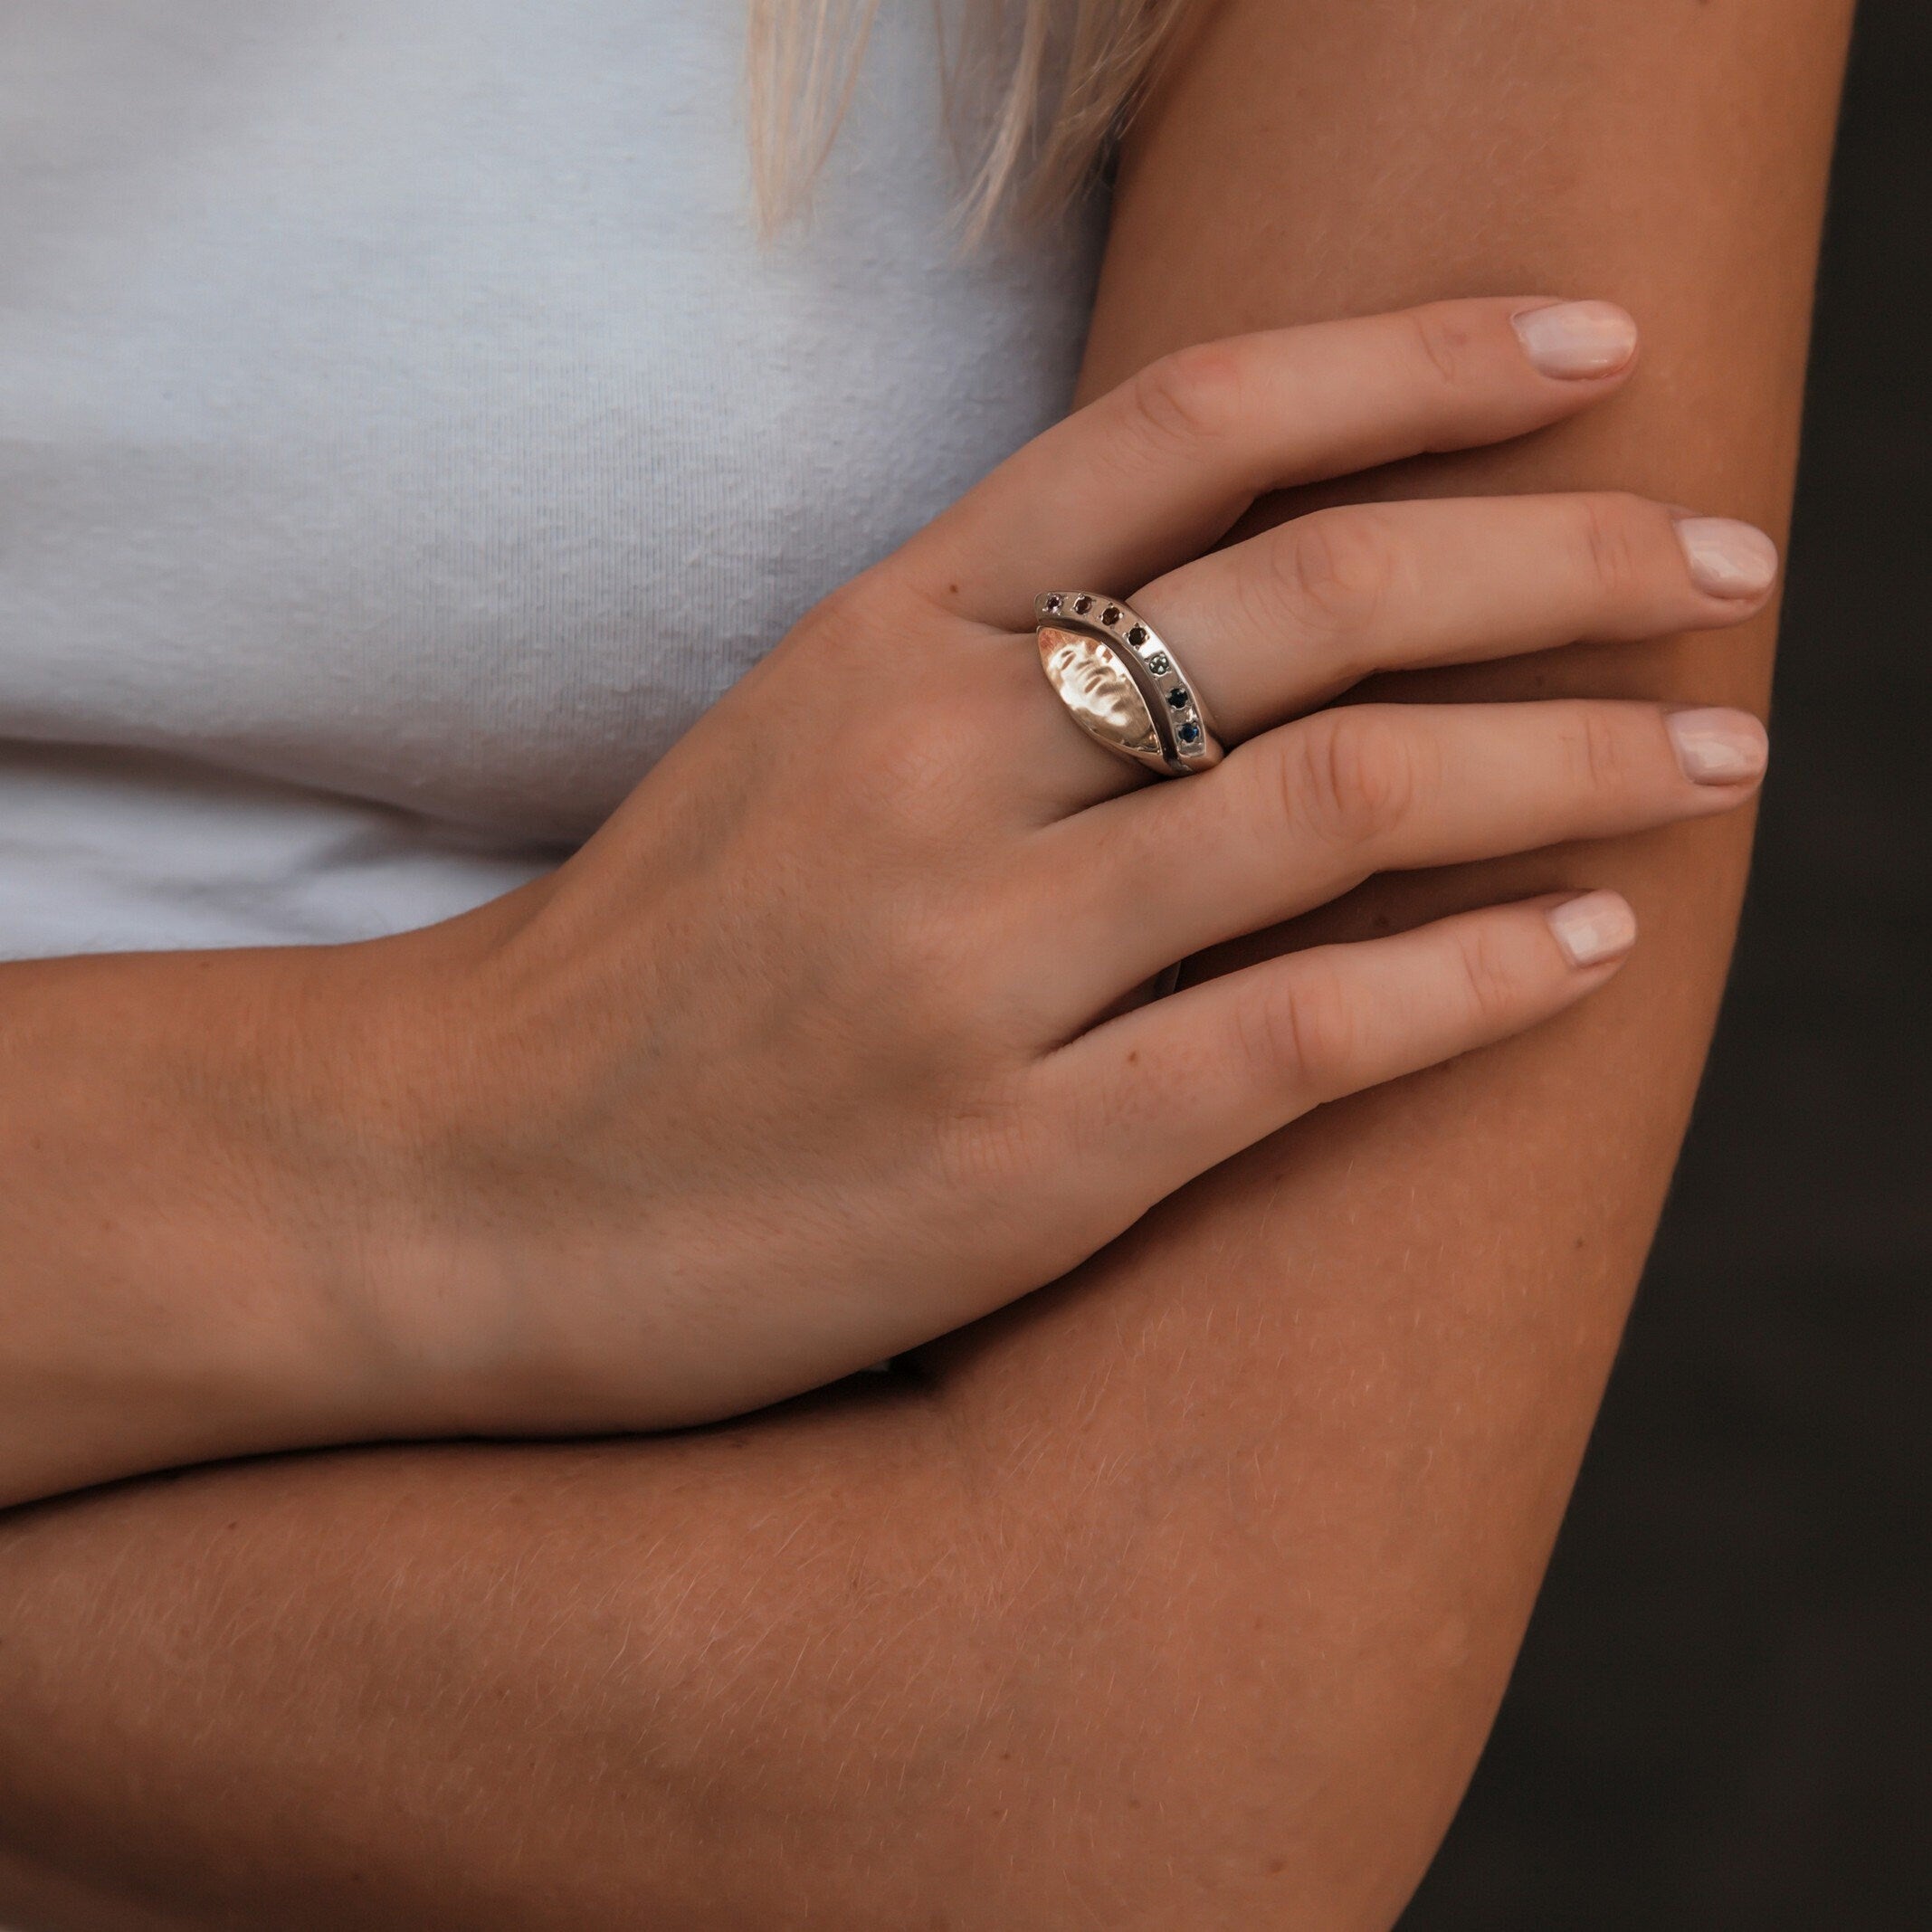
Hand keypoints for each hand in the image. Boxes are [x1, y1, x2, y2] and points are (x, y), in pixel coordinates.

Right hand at [359, 297, 1775, 1435]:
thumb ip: (988, 659)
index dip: (1421, 360)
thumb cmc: (645, 968)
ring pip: (1347, 799)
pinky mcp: (1015, 1160)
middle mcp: (934, 767)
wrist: (455, 1182)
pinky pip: (1302, 1038)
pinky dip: (1479, 980)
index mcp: (881, 636)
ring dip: (1578, 761)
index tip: (1594, 351)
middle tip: (1730, 561)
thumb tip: (1223, 609)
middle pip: (1323, 593)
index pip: (1193, 422)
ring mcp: (974, 966)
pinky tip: (1598, 945)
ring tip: (1720, 749)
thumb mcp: (796, 744)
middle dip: (1569, 557)